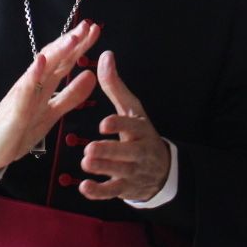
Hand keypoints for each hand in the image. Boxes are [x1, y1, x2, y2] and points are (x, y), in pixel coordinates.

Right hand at [0, 20, 101, 172]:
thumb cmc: (19, 129)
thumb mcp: (52, 113)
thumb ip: (70, 97)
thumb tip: (91, 75)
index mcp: (44, 86)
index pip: (64, 61)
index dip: (80, 46)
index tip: (95, 30)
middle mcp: (33, 85)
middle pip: (55, 59)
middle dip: (71, 42)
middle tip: (88, 25)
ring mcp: (23, 96)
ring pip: (42, 70)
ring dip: (57, 53)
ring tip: (72, 39)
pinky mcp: (16, 111)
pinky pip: (26, 92)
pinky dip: (34, 75)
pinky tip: (41, 62)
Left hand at [79, 50, 169, 201]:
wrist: (162, 169)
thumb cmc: (140, 133)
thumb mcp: (131, 109)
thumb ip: (115, 86)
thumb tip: (106, 55)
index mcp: (140, 130)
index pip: (132, 127)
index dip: (119, 126)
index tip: (103, 124)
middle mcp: (139, 152)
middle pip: (126, 153)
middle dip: (109, 152)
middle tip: (89, 150)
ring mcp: (133, 172)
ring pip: (119, 173)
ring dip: (103, 169)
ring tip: (86, 163)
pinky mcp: (125, 188)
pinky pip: (113, 192)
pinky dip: (99, 192)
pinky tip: (84, 187)